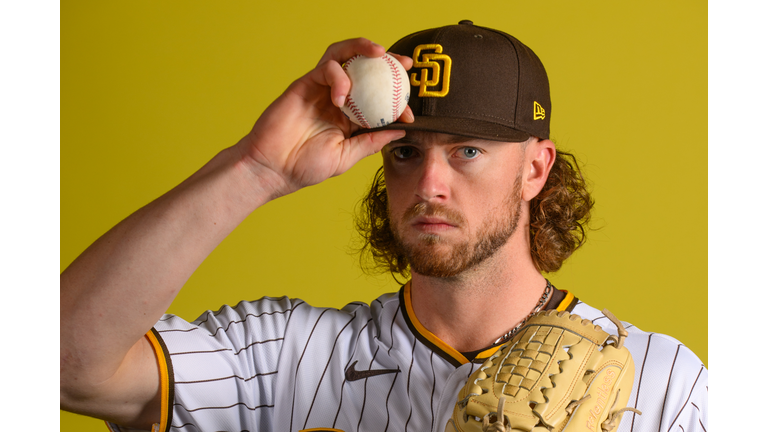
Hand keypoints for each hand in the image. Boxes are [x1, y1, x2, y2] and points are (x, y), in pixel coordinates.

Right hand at [238, 37, 413, 198]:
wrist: (272, 168)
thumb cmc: (305, 167)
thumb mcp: (347, 156)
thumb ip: (372, 141)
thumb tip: (401, 131)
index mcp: (350, 116)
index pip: (379, 98)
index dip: (397, 98)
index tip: (410, 111)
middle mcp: (338, 98)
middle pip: (364, 68)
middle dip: (386, 60)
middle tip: (405, 63)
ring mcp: (321, 89)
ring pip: (344, 55)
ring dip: (362, 49)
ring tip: (379, 53)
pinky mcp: (305, 83)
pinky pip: (326, 68)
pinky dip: (338, 76)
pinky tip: (342, 97)